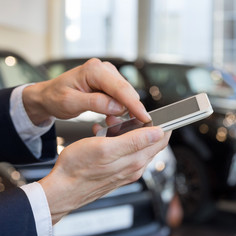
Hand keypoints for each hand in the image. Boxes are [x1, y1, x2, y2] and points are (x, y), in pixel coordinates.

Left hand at [22, 58, 150, 124]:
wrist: (48, 96)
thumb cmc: (55, 97)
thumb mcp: (70, 103)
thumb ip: (95, 103)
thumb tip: (118, 106)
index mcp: (94, 70)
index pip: (120, 88)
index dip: (134, 104)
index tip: (144, 117)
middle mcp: (104, 69)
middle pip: (127, 91)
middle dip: (128, 109)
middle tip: (116, 123)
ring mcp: (108, 75)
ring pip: (126, 95)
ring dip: (122, 110)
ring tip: (108, 119)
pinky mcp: (110, 83)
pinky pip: (122, 97)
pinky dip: (119, 108)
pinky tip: (109, 115)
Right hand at [39, 126, 170, 223]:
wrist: (61, 190)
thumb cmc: (78, 169)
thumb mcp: (106, 148)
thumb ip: (135, 141)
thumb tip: (158, 133)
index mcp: (136, 161)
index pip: (161, 140)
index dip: (164, 124)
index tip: (162, 114)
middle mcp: (134, 168)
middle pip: (150, 142)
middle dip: (142, 125)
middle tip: (129, 115)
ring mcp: (125, 171)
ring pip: (135, 146)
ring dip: (127, 131)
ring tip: (111, 124)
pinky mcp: (116, 173)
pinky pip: (124, 153)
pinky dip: (118, 141)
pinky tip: (104, 136)